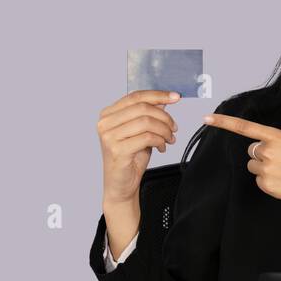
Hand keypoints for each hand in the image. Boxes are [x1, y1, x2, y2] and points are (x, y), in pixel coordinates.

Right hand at [97, 90, 181, 205]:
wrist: (120, 185)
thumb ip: (148, 115)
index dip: (158, 95)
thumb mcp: (141, 132)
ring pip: (146, 122)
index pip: (135, 96)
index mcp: (108, 114)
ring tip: (169, 139)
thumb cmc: (130, 159)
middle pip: (142, 108)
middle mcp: (105, 123)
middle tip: (174, 128)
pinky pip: (147, 137)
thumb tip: (163, 100)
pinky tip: (162, 147)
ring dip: (164, 130)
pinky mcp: (117, 150)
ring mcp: (109, 136)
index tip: (175, 97)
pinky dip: (159, 141)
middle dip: (164, 117)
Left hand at [202, 113, 280, 226]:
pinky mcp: (265, 184)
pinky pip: (259, 179)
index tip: (207, 118)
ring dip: (264, 167)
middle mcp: (268, 151)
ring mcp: (265, 169)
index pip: (245, 127)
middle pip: (251, 150)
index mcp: (277, 137)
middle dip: (262, 154)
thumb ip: (279, 139)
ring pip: (253, 165)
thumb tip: (265, 144)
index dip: (224, 122)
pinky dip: (269, 180)